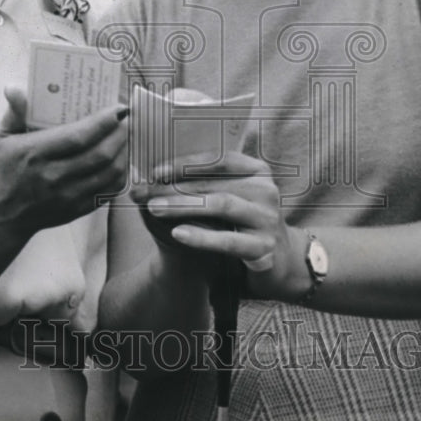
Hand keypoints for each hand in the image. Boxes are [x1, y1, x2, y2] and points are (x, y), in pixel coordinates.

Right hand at [0, 87, 128, 240]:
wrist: (5, 214)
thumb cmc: (6, 169)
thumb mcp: (3, 137)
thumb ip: (15, 111)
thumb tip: (14, 87)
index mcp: (35, 153)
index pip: (77, 137)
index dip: (103, 122)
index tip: (118, 108)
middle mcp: (53, 176)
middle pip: (100, 155)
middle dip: (120, 134)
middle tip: (127, 119)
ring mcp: (68, 196)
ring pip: (109, 173)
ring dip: (124, 152)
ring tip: (128, 136)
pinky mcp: (79, 209)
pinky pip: (110, 191)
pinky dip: (121, 173)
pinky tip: (122, 158)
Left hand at [131, 152, 302, 300]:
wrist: (276, 261)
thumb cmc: (240, 223)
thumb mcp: (225, 197)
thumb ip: (195, 184)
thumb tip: (144, 173)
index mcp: (256, 170)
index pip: (219, 159)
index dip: (187, 163)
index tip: (156, 170)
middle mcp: (266, 189)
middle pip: (215, 183)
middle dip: (175, 187)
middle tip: (144, 192)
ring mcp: (267, 218)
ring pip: (221, 205)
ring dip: (184, 205)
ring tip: (155, 208)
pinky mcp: (264, 247)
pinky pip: (228, 240)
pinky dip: (201, 236)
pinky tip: (178, 233)